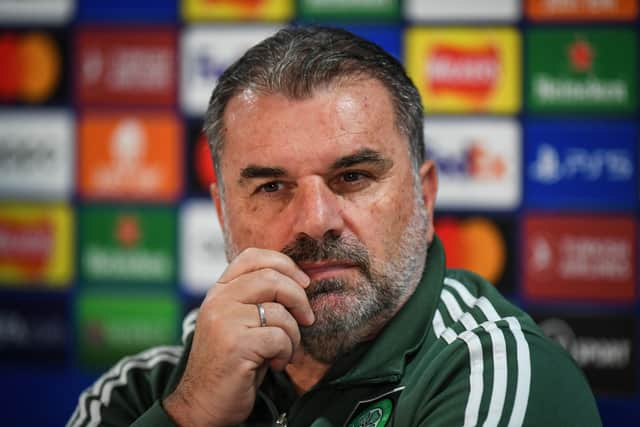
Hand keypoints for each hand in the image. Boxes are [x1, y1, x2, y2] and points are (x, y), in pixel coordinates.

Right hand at [163, 248, 313, 426]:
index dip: (285, 264)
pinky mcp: (235, 344)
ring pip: (280, 311)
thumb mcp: (240, 322)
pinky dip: (286, 353)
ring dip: (293, 335)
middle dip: (299, 299)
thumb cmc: (230, 363)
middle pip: (272, 278)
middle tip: (307, 319)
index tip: (303, 283)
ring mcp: (224, 320)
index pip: (253, 257)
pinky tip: (275, 365)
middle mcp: (218, 300)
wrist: (203, 404)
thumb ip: (257, 299)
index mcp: (218, 291)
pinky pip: (279, 337)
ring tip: (284, 351)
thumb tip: (299, 281)